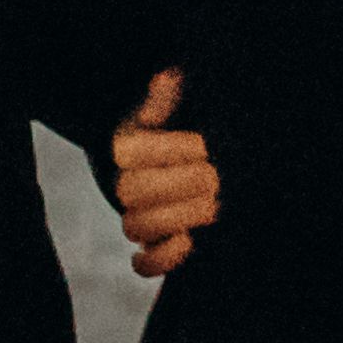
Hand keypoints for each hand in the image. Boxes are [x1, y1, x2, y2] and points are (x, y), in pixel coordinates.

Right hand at [109, 66, 222, 276]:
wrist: (204, 161)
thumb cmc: (189, 129)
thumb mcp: (182, 108)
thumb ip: (171, 97)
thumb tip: (168, 78)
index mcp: (128, 146)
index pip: (129, 151)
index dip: (168, 149)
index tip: (204, 144)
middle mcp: (126, 185)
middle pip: (131, 190)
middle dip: (180, 183)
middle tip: (216, 176)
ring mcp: (138, 218)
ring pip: (135, 226)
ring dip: (176, 217)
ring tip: (212, 205)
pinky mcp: (155, 248)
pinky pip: (146, 264)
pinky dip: (162, 259)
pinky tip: (189, 242)